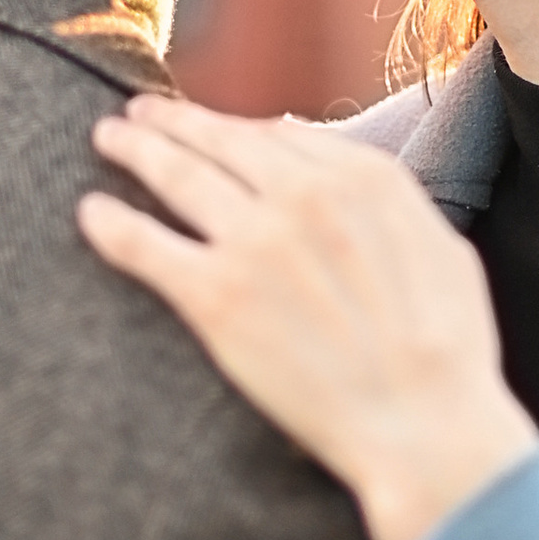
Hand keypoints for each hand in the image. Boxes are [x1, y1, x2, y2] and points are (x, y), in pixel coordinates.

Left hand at [78, 92, 538, 539]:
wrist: (425, 425)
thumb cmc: (448, 350)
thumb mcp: (439, 246)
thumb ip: (384, 198)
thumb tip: (335, 168)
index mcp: (363, 178)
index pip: (279, 135)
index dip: (236, 129)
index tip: (211, 129)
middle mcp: (303, 195)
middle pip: (220, 140)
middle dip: (173, 122)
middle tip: (139, 114)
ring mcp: (255, 242)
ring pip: (177, 176)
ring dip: (136, 151)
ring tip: (109, 139)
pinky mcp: (215, 297)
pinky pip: (145, 245)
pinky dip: (111, 224)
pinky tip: (90, 212)